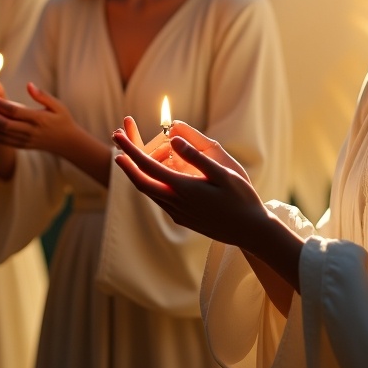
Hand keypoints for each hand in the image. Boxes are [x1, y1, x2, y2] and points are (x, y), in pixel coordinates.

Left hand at [0, 80, 80, 158]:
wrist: (67, 142)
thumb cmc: (62, 119)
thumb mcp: (57, 105)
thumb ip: (42, 96)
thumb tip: (29, 85)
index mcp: (38, 120)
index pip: (14, 111)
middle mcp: (29, 132)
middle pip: (3, 124)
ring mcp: (23, 141)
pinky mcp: (19, 146)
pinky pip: (1, 140)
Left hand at [112, 123, 265, 248]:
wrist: (250, 232)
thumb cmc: (241, 199)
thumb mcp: (223, 173)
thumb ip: (196, 156)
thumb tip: (173, 138)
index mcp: (183, 189)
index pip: (148, 166)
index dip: (131, 149)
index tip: (117, 135)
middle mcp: (175, 203)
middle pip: (140, 180)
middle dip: (126, 158)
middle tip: (117, 137)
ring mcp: (177, 212)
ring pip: (148, 189)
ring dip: (138, 170)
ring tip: (134, 151)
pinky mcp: (182, 218)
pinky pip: (159, 196)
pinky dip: (152, 180)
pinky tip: (158, 171)